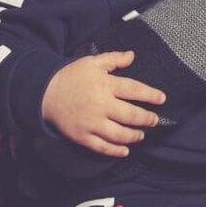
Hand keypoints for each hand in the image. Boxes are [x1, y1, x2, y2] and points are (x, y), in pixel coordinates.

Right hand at [42, 51, 165, 156]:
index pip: (134, 90)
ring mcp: (92, 123)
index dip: (150, 95)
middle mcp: (101, 105)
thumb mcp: (92, 62)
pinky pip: (102, 147)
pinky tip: (125, 151)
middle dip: (146, 119)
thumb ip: (114, 59)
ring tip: (141, 135)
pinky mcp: (82, 136)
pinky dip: (115, 151)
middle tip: (154, 120)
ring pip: (119, 134)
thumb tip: (132, 55)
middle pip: (130, 115)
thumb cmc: (71, 76)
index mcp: (105, 85)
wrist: (44, 93)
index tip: (162, 98)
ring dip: (134, 136)